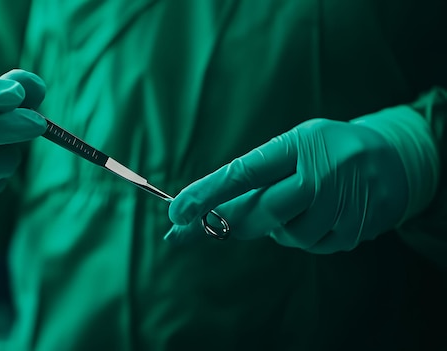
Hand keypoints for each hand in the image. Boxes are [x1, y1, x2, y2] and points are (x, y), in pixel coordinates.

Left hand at [165, 118, 410, 253]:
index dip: (207, 194)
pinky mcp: (357, 228)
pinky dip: (308, 236)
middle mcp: (322, 170)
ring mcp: (343, 202)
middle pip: (263, 213)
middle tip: (221, 222)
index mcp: (299, 143)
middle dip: (236, 223)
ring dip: (280, 228)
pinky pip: (314, 246)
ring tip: (300, 203)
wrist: (394, 157)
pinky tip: (322, 215)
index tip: (176, 213)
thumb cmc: (326, 152)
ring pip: (288, 235)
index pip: (244, 172)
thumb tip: (207, 214)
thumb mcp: (295, 147)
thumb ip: (257, 177)